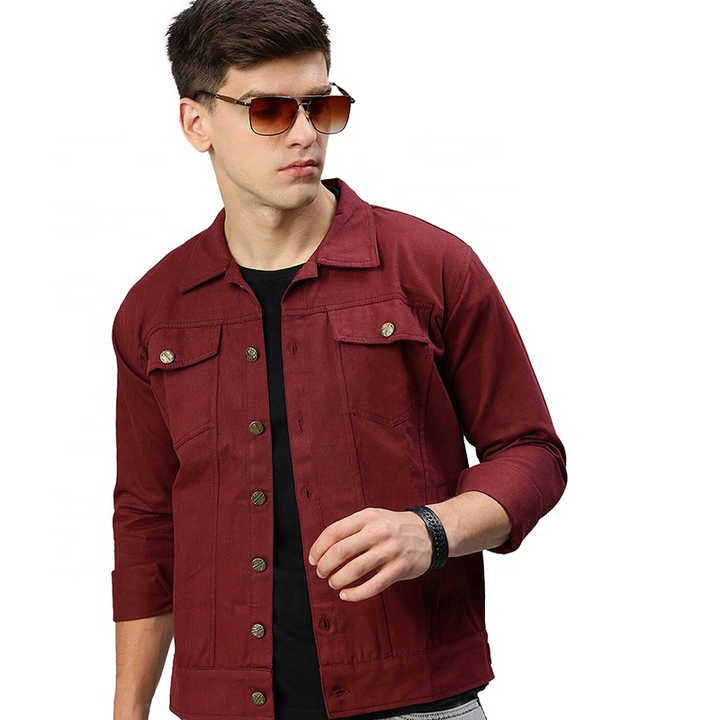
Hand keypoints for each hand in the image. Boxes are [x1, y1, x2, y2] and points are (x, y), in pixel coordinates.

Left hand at [307, 507, 432, 601]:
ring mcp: (389, 551)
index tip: (312, 559)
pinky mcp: (399, 569)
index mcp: (367, 517)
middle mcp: (377, 532)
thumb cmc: (392, 526)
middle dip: (325, 566)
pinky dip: (355, 594)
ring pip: (354, 570)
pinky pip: (373, 586)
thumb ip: (350, 529)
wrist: (429, 532)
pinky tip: (346, 595)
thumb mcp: (372, 517)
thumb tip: (321, 549)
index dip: (318, 548)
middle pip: (340, 551)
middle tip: (321, 573)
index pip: (333, 532)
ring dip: (337, 580)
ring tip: (333, 583)